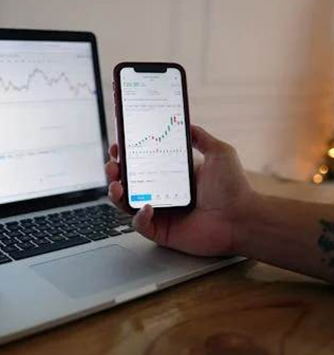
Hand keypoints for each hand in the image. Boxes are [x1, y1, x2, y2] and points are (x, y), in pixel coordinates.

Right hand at [105, 125, 257, 255]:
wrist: (243, 218)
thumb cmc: (233, 188)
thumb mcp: (218, 152)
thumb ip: (201, 137)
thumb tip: (185, 122)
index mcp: (170, 176)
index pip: (140, 164)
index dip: (126, 156)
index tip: (118, 146)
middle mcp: (161, 193)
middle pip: (127, 182)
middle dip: (114, 173)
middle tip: (112, 165)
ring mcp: (160, 213)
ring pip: (127, 204)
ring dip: (116, 194)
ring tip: (116, 186)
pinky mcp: (161, 232)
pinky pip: (140, 225)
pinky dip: (139, 217)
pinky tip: (147, 207)